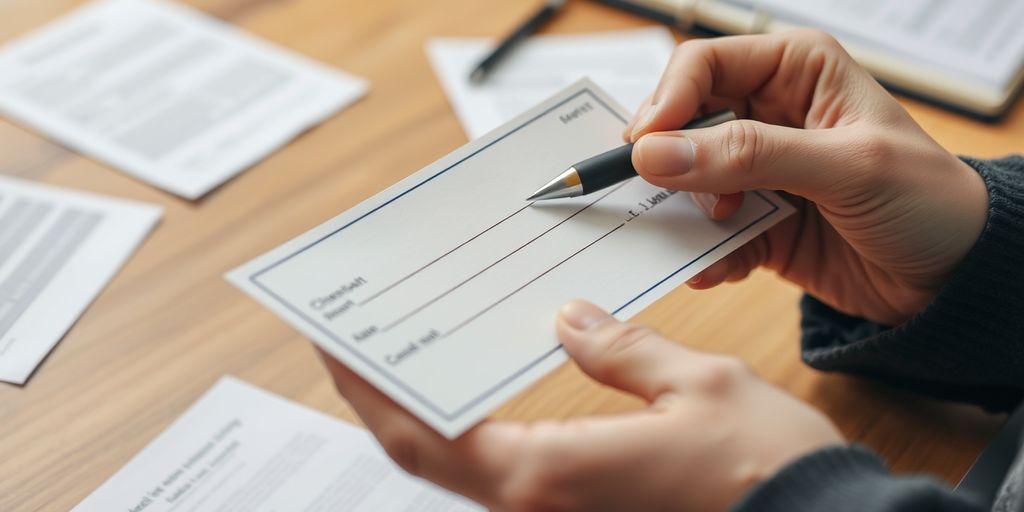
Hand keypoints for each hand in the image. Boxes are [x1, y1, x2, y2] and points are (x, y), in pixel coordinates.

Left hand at [320, 300, 841, 510]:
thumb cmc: (767, 473)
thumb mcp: (695, 386)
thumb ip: (621, 350)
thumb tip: (572, 321)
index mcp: (550, 477)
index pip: (425, 436)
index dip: (369, 390)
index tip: (333, 345)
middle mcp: (540, 510)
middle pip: (428, 456)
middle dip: (381, 399)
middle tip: (353, 344)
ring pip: (463, 469)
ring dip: (425, 417)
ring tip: (407, 360)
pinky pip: (506, 476)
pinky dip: (475, 434)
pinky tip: (481, 396)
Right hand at [628, 30, 988, 325]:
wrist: (956, 279)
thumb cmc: (928, 200)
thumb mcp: (846, 166)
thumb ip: (749, 155)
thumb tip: (656, 153)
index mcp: (795, 70)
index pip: (704, 66)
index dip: (667, 102)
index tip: (645, 148)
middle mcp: (769, 113)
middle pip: (682, 123)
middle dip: (669, 161)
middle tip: (664, 193)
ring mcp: (758, 171)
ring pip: (685, 180)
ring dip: (684, 211)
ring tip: (711, 233)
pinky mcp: (754, 222)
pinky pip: (705, 232)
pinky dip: (704, 252)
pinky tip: (716, 268)